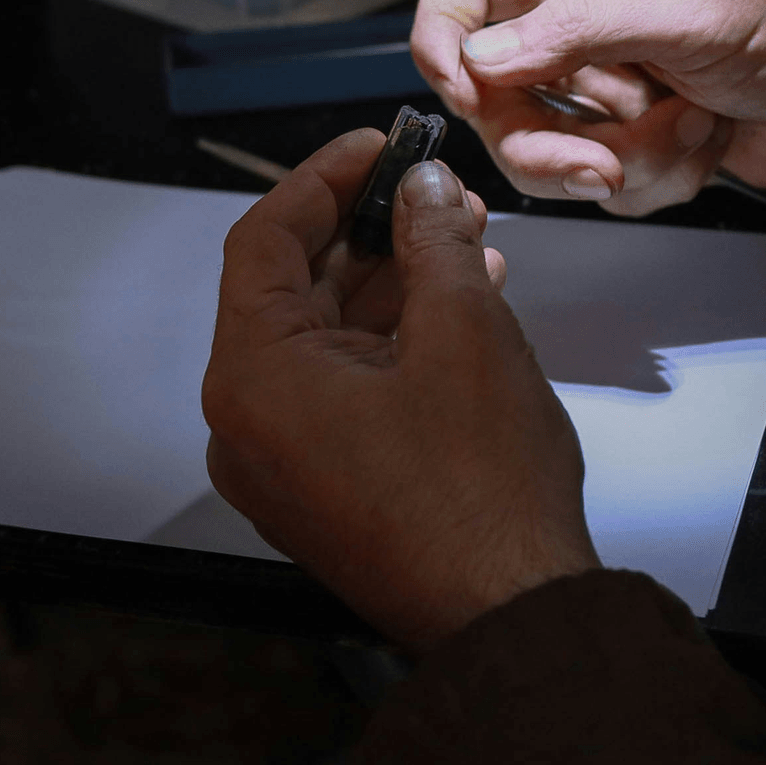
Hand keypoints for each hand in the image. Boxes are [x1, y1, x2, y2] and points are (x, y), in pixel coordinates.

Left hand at [203, 130, 598, 648]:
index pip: (263, 243)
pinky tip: (458, 303)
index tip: (374, 146)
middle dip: (368, 230)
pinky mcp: (326, 489)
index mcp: (253, 380)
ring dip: (390, 283)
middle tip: (428, 186)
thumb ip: (432, 241)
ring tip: (462, 236)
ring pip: (325, 341)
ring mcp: (285, 464)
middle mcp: (249, 425)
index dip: (322, 181)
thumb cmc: (482, 496)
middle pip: (292, 290)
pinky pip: (344, 390)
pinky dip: (392, 342)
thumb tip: (423, 192)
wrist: (515, 618)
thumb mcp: (464, 332)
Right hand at [413, 0, 765, 215]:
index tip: (463, 87)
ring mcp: (604, 88)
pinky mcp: (635, 143)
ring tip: (689, 129)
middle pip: (491, 92)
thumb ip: (579, 28)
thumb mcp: (688, 10)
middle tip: (601, 159)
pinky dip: (658, 177)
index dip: (441, 30)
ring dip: (620, 158)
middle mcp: (577, 24)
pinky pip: (603, 185)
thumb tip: (480, 56)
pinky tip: (709, 141)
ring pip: (546, 151)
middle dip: (544, 140)